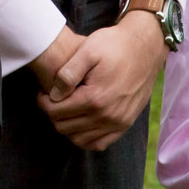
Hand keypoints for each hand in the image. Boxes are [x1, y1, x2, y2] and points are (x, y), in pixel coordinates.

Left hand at [37, 11, 165, 150]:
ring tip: (66, 108)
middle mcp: (106, 116)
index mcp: (94, 98)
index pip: (55, 112)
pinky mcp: (125, 124)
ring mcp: (117, 123)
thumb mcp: (88, 49)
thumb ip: (68, 73)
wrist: (146, 47)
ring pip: (79, 139)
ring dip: (67, 126)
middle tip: (52, 98)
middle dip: (53, 113)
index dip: (43, 102)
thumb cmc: (115, 45)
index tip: (43, 91)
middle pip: (64, 127)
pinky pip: (98, 144)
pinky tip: (82, 121)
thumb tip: (54, 95)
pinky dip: (85, 137)